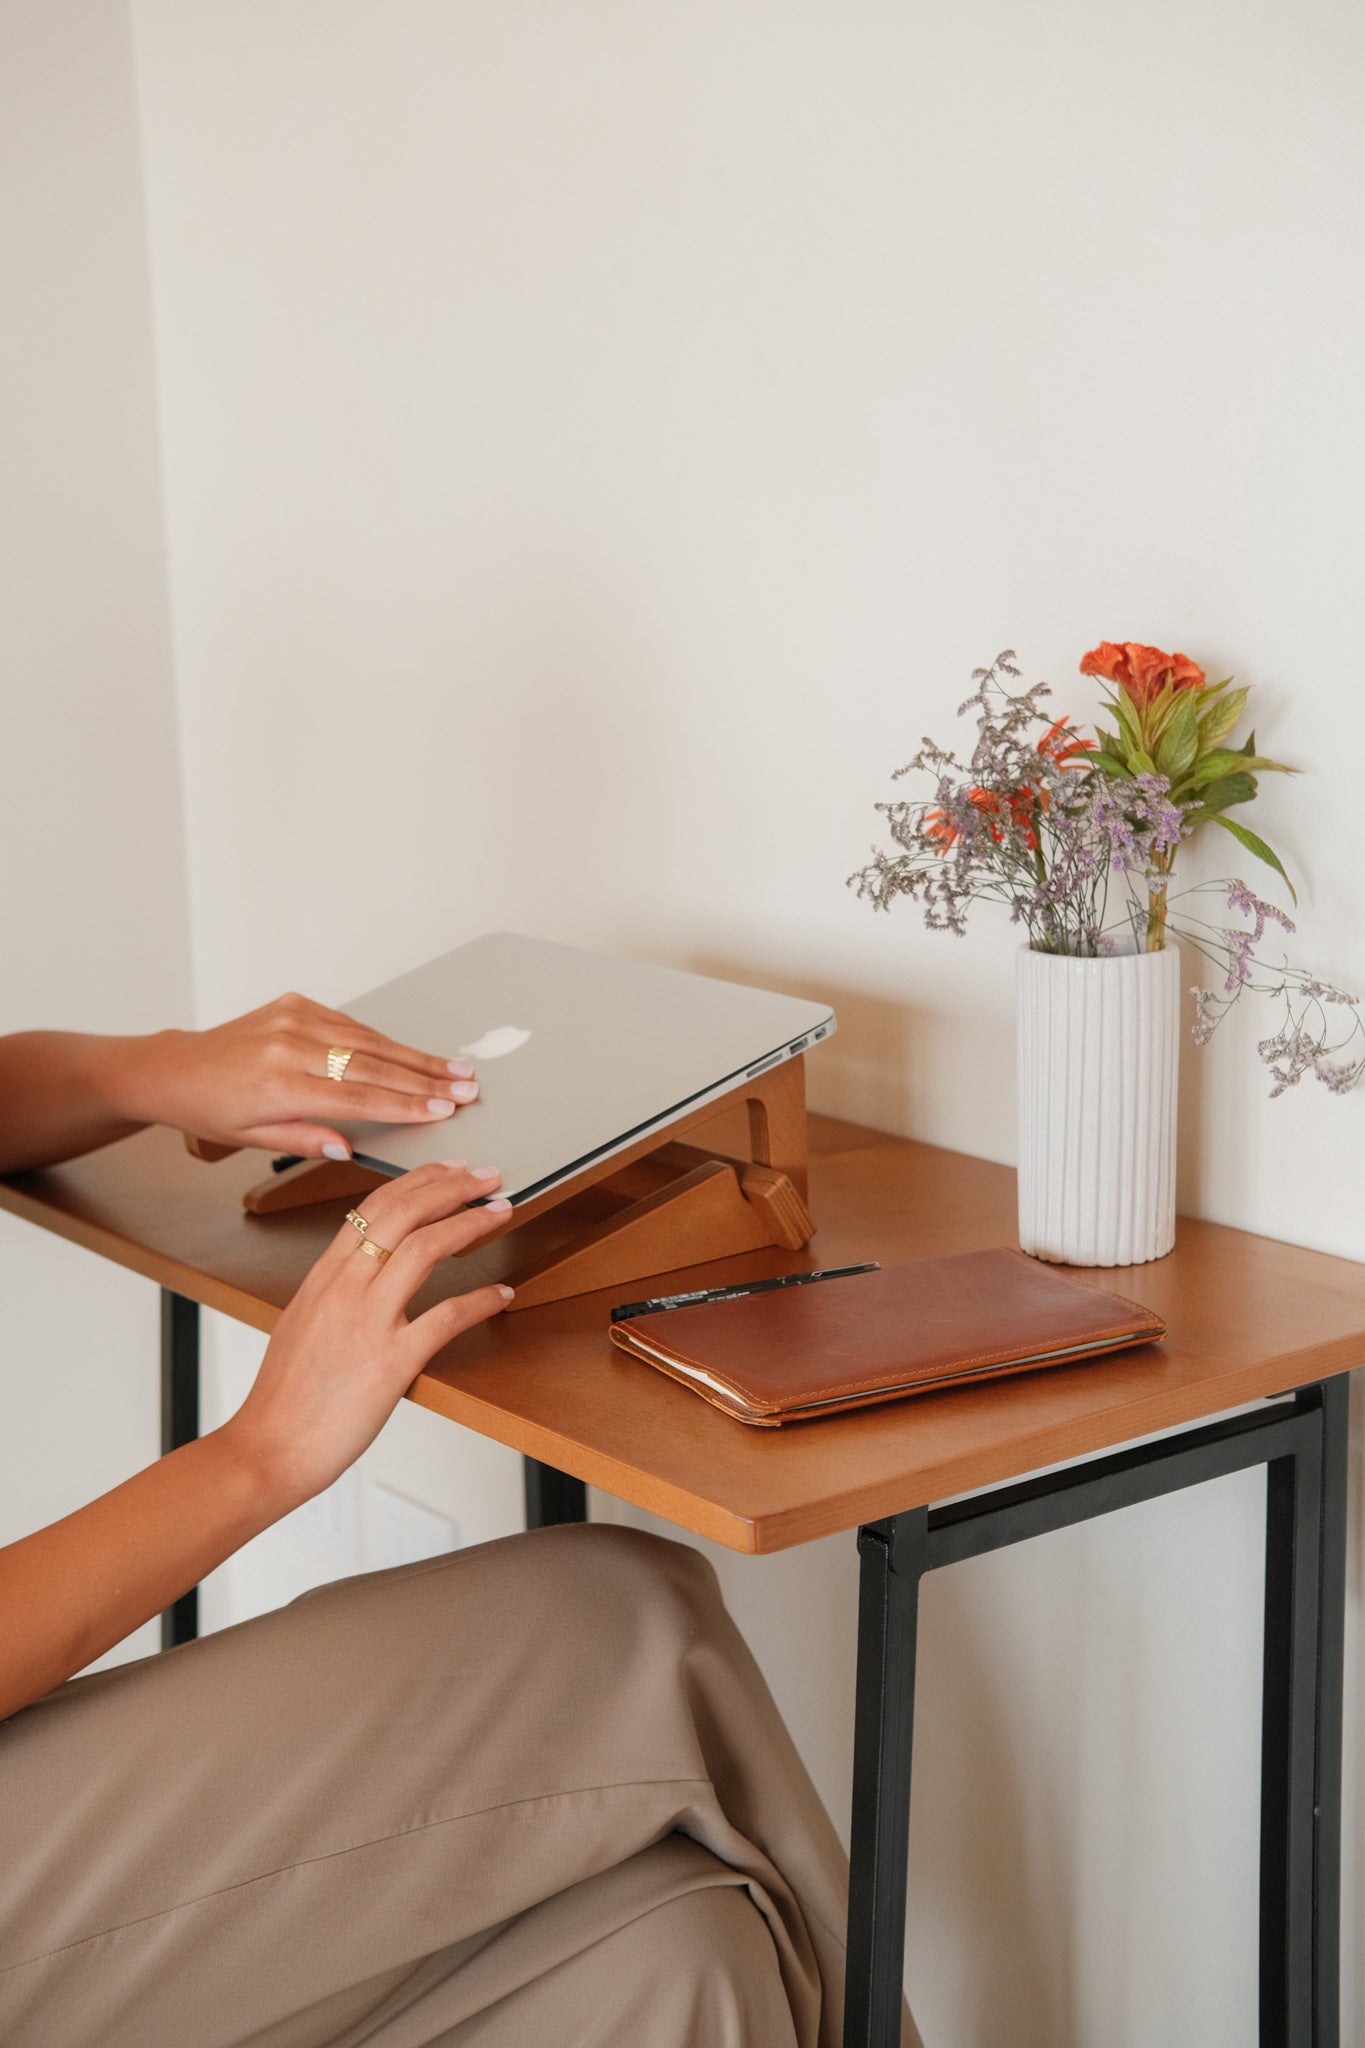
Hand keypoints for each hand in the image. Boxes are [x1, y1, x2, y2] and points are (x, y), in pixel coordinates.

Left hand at [110, 992, 479, 1159]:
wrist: (178, 1068)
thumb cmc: (212, 1110)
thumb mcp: (254, 1140)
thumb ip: (306, 1140)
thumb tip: (352, 1145)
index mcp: (279, 1085)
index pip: (357, 1096)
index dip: (405, 1104)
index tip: (443, 1110)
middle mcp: (289, 1045)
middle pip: (372, 1063)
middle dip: (425, 1077)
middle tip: (467, 1087)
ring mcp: (294, 1018)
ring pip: (367, 1039)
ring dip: (414, 1055)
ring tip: (453, 1069)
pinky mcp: (295, 1003)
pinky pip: (350, 1024)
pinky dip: (383, 1039)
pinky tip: (412, 1052)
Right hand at [228, 1161, 513, 1508]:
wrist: (268, 1450)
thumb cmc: (283, 1399)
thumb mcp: (299, 1325)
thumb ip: (331, 1293)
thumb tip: (359, 1273)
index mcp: (321, 1279)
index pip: (371, 1208)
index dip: (416, 1182)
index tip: (445, 1170)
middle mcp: (343, 1291)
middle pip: (402, 1214)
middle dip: (450, 1186)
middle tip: (484, 1176)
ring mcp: (366, 1324)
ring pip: (425, 1249)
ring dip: (470, 1223)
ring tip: (499, 1212)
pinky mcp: (390, 1363)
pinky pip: (446, 1318)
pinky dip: (480, 1300)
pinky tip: (501, 1294)